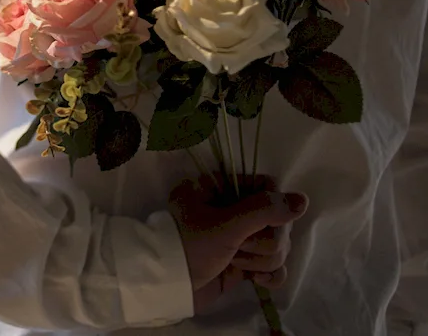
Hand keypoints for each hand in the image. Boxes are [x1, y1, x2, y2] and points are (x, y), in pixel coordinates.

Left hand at [168, 175, 307, 313]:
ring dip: (261, 259)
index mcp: (220, 189)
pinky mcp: (244, 263)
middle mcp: (232, 210)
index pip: (266, 187)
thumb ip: (263, 210)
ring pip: (278, 245)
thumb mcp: (226, 225)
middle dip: (263, 241)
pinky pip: (275, 267)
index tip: (259, 222)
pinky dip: (270, 275)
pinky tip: (257, 281)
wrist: (170, 287)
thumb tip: (302, 200)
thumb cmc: (190, 247)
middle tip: (239, 247)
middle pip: (277, 220)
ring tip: (235, 263)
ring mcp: (239, 238)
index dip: (271, 206)